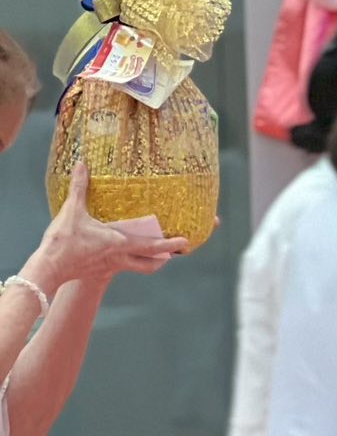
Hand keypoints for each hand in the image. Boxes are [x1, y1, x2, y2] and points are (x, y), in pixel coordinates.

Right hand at [26, 162, 186, 288]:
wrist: (49, 267)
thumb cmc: (63, 241)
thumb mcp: (72, 211)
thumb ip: (79, 187)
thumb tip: (82, 165)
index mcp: (119, 243)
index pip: (152, 246)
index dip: (171, 245)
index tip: (186, 242)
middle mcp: (120, 258)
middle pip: (152, 264)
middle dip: (167, 257)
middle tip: (178, 250)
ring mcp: (112, 266)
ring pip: (141, 268)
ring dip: (152, 262)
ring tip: (159, 253)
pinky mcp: (102, 270)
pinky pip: (125, 266)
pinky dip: (133, 260)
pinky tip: (126, 252)